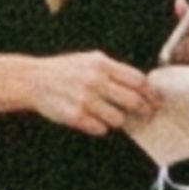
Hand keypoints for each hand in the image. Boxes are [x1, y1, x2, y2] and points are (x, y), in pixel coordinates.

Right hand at [30, 49, 157, 136]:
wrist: (33, 80)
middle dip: (144, 111)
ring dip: (120, 121)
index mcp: (102, 64)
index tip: (155, 101)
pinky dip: (101, 127)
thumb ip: (114, 70)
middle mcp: (95, 80)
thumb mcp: (90, 60)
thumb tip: (141, 85)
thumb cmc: (65, 70)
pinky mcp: (75, 116)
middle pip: (133, 101)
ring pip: (118, 119)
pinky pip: (100, 129)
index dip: (151, 94)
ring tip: (113, 117)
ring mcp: (85, 99)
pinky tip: (95, 120)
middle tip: (146, 116)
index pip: (138, 80)